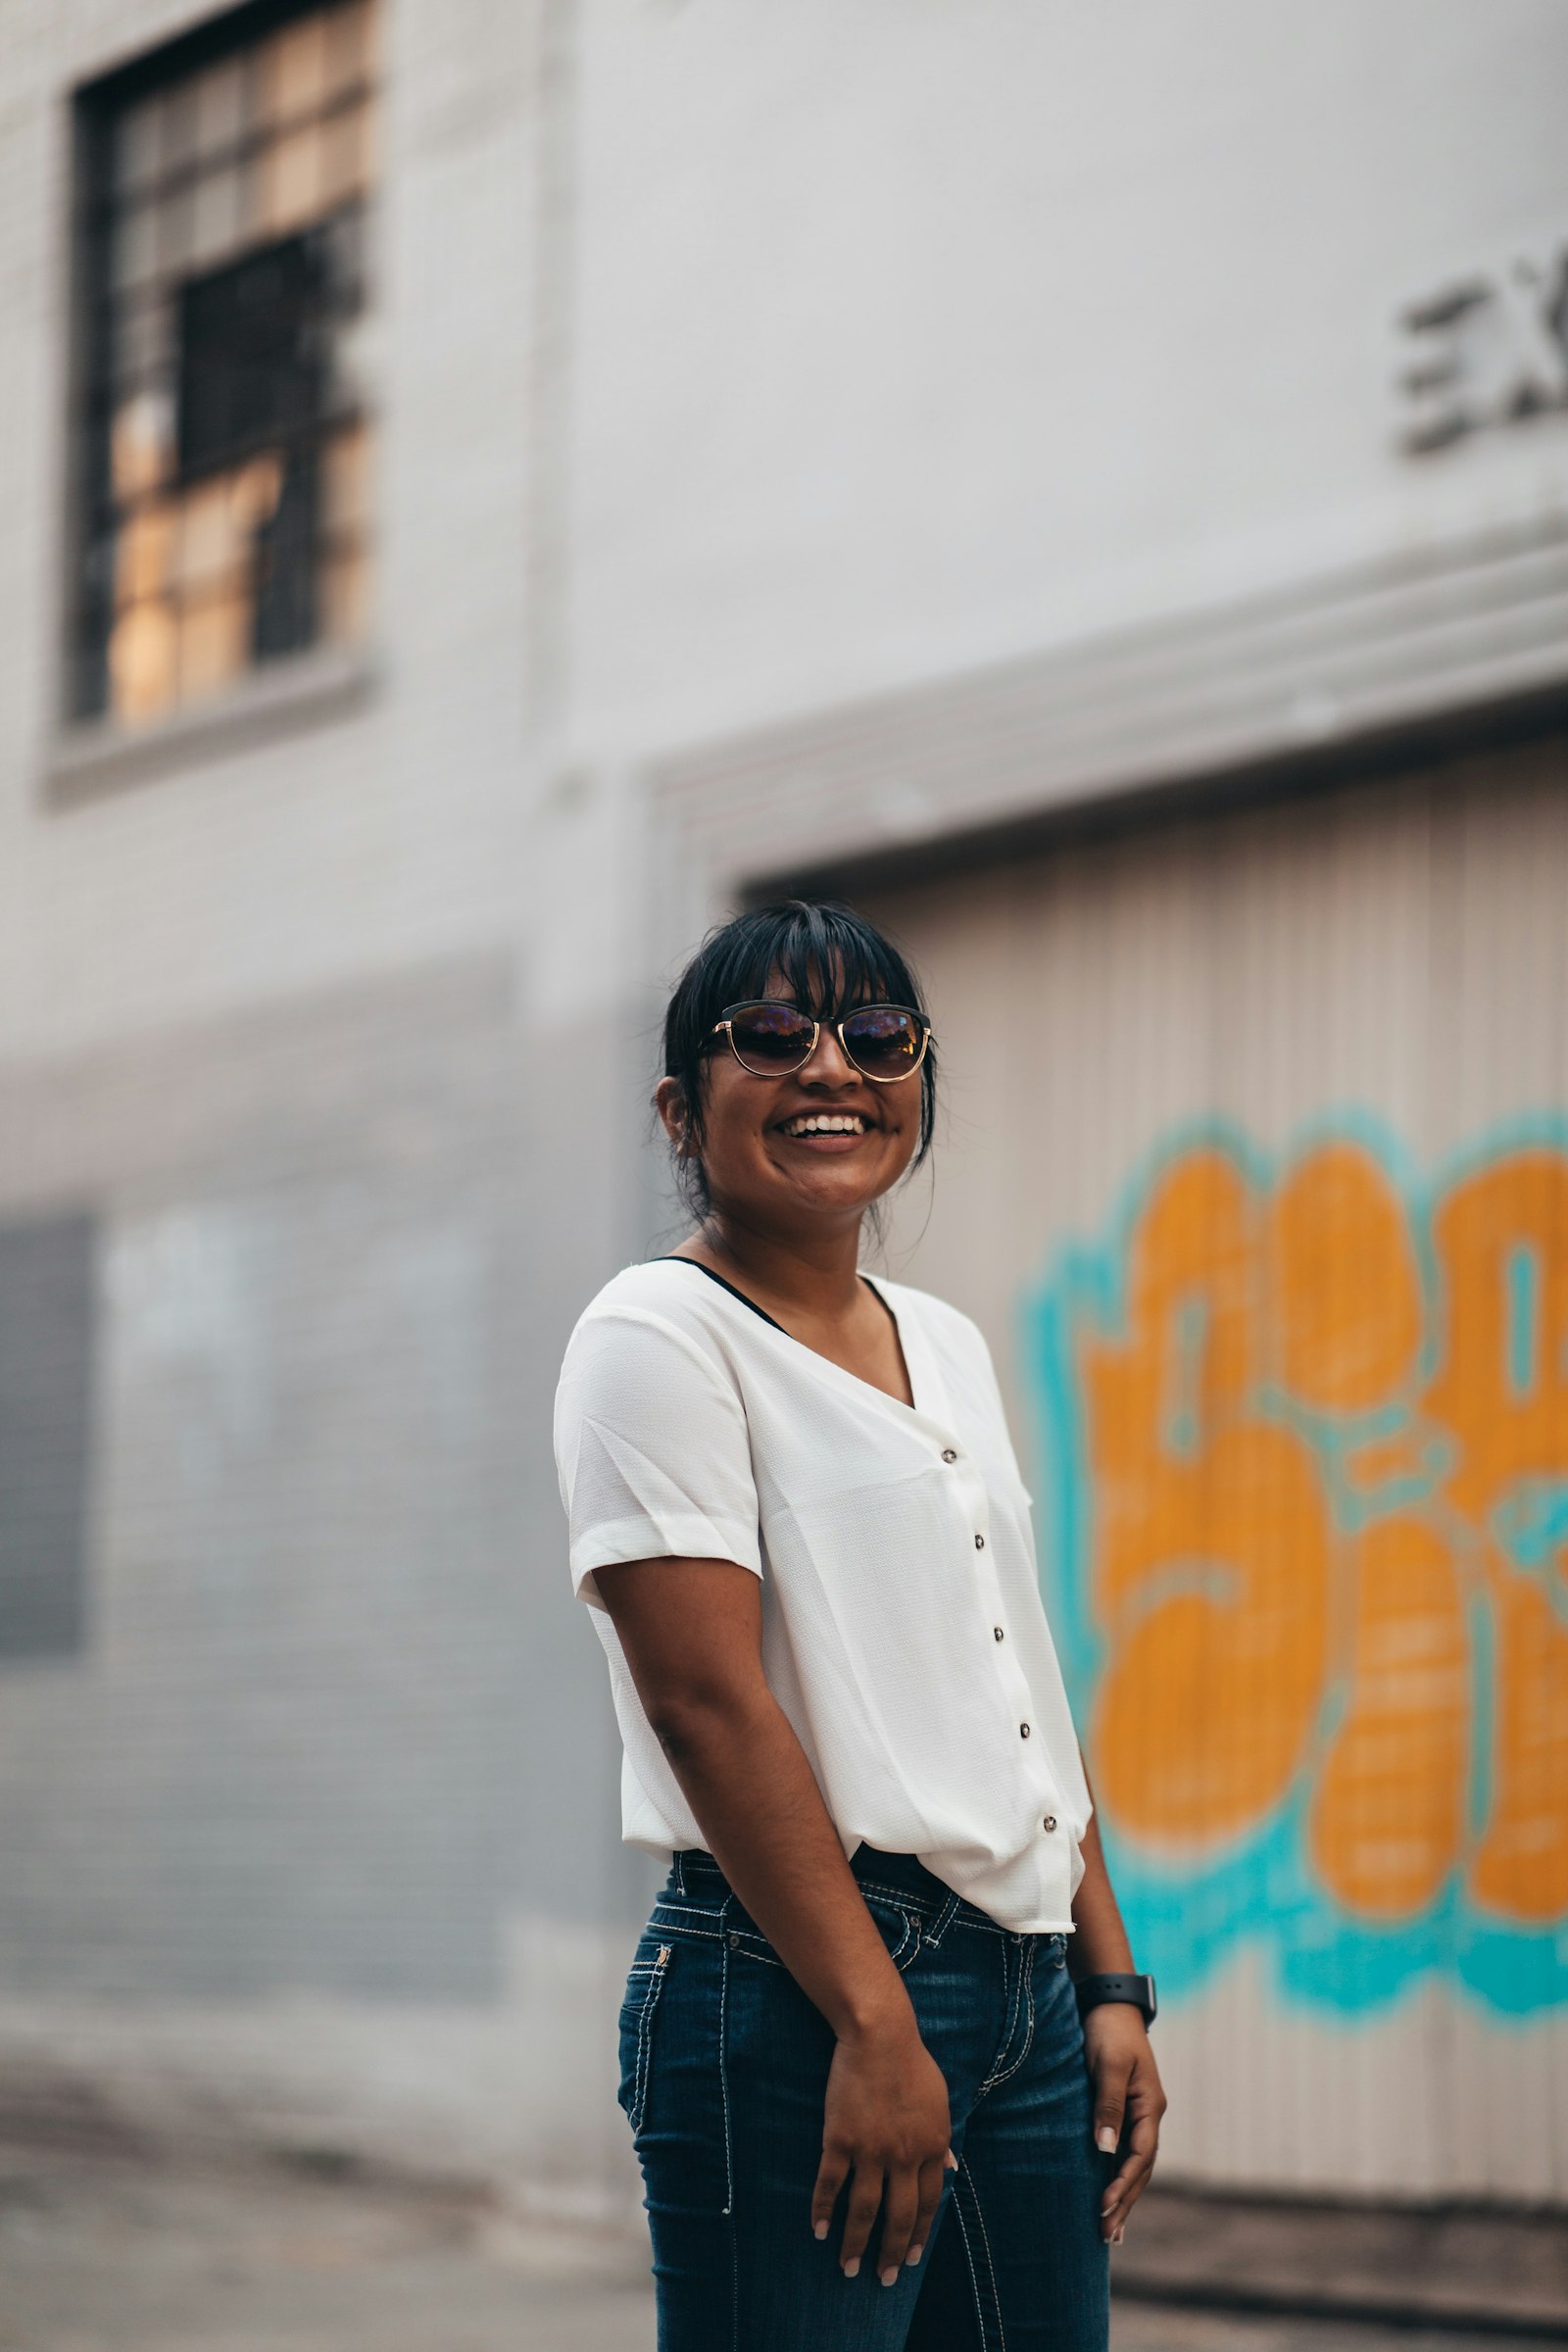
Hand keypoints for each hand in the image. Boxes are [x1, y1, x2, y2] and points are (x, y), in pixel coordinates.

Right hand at [811, 2009, 954, 2284]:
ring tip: (847, 2268)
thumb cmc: (911, 2063)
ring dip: (855, 2244)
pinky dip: (823, 2211)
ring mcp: (870, 2150)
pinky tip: (818, 2230)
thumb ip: (942, 2141)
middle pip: (898, 2217)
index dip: (920, 2235)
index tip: (913, 2259)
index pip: (927, 2205)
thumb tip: (951, 2171)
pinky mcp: (840, 2140)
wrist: (880, 2035)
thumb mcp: (940, 2103)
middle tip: (883, 2279)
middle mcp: (903, 2156)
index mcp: (931, 2148)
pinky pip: (830, 2185)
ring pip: (863, 2210)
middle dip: (891, 2253)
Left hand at [1083, 2005, 1165, 2243]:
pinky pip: (1125, 2151)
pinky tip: (1110, 2192)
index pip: (1140, 2156)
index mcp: (1150, 2106)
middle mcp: (1148, 2114)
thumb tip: (1105, 2149)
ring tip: (1112, 2229)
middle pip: (1141, 2168)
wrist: (1108, 2002)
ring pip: (1135, 2164)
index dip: (1123, 2183)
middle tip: (1107, 2235)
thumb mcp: (1109, 2066)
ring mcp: (1138, 2113)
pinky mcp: (1124, 2109)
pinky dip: (1119, 2175)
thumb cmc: (1108, 2031)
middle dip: (1126, 2201)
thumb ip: (1108, 2106)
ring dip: (1125, 2195)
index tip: (1104, 2205)